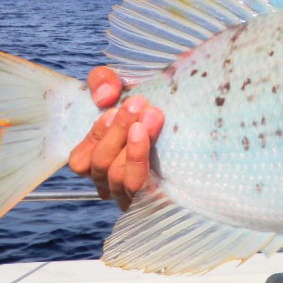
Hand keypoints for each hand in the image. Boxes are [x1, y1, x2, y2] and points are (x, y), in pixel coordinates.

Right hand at [67, 66, 163, 209]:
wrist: (200, 123)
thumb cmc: (153, 107)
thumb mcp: (125, 86)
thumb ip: (104, 82)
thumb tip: (104, 96)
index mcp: (101, 164)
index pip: (81, 161)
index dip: (94, 135)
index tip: (113, 106)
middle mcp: (112, 184)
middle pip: (101, 165)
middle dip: (117, 131)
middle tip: (138, 103)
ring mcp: (133, 196)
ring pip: (119, 176)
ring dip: (132, 143)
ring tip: (151, 115)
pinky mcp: (155, 200)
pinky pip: (139, 185)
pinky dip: (139, 157)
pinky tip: (148, 134)